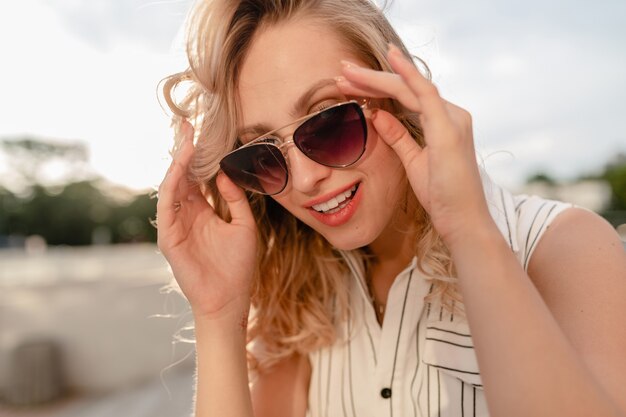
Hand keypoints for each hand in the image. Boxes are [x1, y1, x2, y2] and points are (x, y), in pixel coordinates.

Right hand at [156, 121, 257, 318]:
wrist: (230, 299)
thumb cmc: (238, 266)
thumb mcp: (244, 226)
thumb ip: (235, 200)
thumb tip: (226, 173)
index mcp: (203, 211)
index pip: (196, 178)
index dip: (198, 156)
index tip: (203, 132)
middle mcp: (186, 215)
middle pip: (180, 176)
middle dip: (182, 151)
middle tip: (186, 124)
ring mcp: (175, 225)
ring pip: (171, 186)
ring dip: (177, 163)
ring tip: (185, 140)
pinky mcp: (168, 237)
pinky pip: (166, 206)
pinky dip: (172, 185)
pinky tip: (181, 167)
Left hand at [336, 45, 494, 247]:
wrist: (462, 220)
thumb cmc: (442, 194)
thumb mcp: (412, 160)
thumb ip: (398, 136)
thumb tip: (377, 114)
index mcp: (443, 121)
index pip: (406, 96)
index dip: (376, 87)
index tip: (348, 82)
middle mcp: (451, 114)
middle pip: (405, 87)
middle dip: (371, 78)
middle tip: (341, 68)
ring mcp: (452, 118)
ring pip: (409, 87)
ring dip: (376, 77)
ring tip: (347, 69)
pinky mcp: (449, 128)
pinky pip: (425, 93)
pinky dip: (407, 75)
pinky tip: (391, 59)